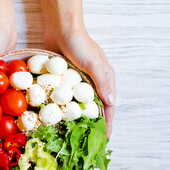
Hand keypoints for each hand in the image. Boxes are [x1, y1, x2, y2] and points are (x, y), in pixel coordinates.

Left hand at [40, 0, 115, 137]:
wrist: (61, 29)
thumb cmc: (80, 44)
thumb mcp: (94, 62)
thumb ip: (102, 81)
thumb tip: (111, 103)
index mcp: (104, 80)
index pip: (108, 107)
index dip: (107, 124)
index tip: (105, 139)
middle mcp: (92, 84)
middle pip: (94, 109)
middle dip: (93, 125)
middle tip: (88, 141)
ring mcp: (78, 83)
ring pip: (79, 106)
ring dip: (77, 120)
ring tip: (73, 134)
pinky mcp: (65, 81)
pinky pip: (66, 98)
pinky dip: (64, 109)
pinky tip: (58, 118)